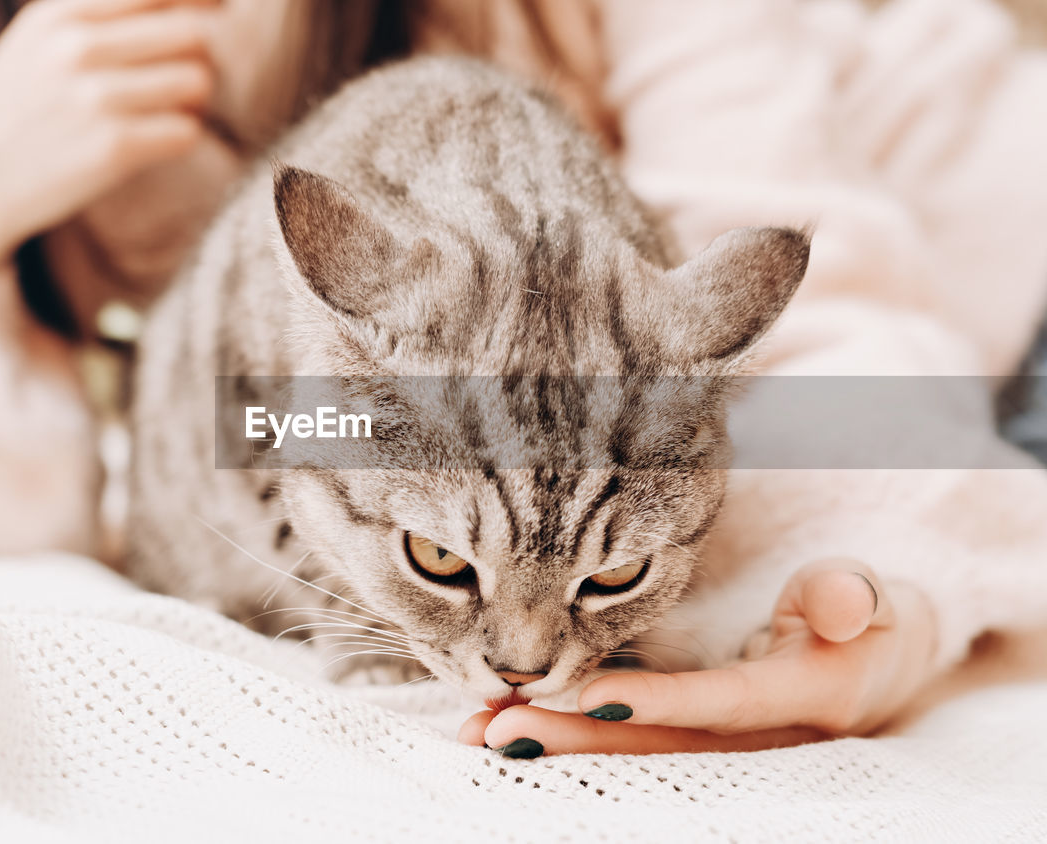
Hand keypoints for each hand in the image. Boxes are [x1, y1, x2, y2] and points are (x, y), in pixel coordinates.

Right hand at [0, 0, 216, 280]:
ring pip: (198, 82)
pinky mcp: (112, 149)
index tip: (211, 17)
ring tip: (159, 114)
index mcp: (60, 12)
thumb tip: (203, 10)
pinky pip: (187, 131)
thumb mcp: (40, 43)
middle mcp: (75, 46)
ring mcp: (94, 98)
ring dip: (192, 102)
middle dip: (197, 59)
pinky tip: (148, 144)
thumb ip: (106, 18)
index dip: (201, 4)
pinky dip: (178, 139)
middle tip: (174, 82)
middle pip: (194, 34)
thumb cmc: (14, 113)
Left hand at [459, 560, 937, 756]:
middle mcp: (758, 740)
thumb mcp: (883, 603)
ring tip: (484, 734)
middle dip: (578, 742)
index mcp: (808, 701)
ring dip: (560, 746)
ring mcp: (723, 745)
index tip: (594, 697)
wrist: (877, 665)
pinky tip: (507, 729)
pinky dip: (569, 736)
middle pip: (662, 748)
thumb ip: (856, 597)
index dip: (664, 704)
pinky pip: (628, 743)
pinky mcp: (693, 738)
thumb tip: (842, 601)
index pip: (727, 705)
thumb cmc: (873, 624)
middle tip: (499, 729)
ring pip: (636, 754)